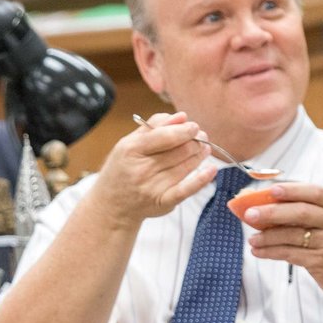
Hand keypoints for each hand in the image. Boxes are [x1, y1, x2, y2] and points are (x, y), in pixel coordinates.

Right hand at [85, 112, 214, 226]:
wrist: (112, 205)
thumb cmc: (122, 169)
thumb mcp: (128, 144)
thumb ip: (153, 127)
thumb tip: (182, 117)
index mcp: (131, 150)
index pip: (164, 136)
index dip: (184, 130)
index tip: (194, 126)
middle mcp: (141, 170)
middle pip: (179, 151)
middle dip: (195, 141)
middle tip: (201, 137)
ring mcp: (152, 187)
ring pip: (186, 166)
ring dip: (199, 155)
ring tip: (204, 148)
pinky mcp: (163, 202)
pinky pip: (186, 189)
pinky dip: (202, 179)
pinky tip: (211, 169)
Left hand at [243, 182, 322, 303]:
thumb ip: (306, 214)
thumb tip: (263, 205)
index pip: (315, 192)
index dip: (292, 189)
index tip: (271, 189)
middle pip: (300, 212)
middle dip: (271, 212)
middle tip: (249, 214)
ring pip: (293, 235)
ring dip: (267, 236)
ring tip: (251, 238)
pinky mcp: (322, 262)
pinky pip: (291, 254)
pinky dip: (271, 252)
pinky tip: (258, 251)